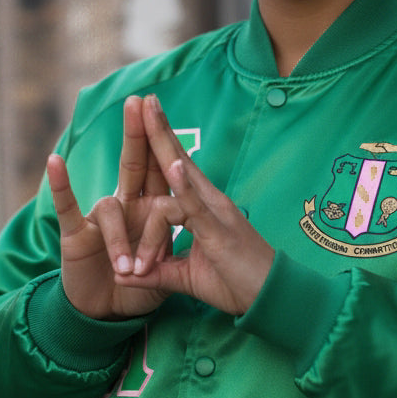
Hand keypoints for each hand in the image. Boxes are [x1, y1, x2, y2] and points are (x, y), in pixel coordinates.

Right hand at [46, 96, 171, 319]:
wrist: (107, 317)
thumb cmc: (139, 289)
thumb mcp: (169, 271)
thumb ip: (180, 251)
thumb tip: (198, 235)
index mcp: (153, 211)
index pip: (164, 175)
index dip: (169, 154)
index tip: (163, 115)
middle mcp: (128, 208)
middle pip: (136, 164)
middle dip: (139, 134)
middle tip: (140, 101)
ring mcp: (100, 220)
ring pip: (110, 209)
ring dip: (119, 239)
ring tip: (127, 271)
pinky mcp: (75, 236)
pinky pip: (66, 208)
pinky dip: (62, 186)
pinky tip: (55, 162)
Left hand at [117, 94, 274, 315]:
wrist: (271, 299)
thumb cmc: (236, 284)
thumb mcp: (186, 278)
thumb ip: (158, 272)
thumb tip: (125, 276)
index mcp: (202, 208)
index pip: (176, 170)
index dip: (160, 145)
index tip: (145, 118)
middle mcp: (209, 201)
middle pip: (178, 157)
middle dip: (158, 128)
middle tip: (142, 98)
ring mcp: (215, 212)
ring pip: (184, 171)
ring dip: (164, 141)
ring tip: (148, 113)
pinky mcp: (219, 230)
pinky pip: (196, 205)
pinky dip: (184, 185)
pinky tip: (172, 163)